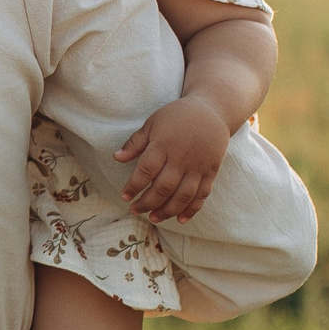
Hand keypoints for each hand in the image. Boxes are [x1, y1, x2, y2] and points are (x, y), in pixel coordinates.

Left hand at [113, 96, 230, 221]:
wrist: (212, 110)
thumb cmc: (177, 116)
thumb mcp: (152, 123)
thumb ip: (135, 143)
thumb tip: (116, 157)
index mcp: (164, 145)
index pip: (146, 171)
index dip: (133, 186)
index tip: (124, 196)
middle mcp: (182, 158)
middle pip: (163, 187)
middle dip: (147, 203)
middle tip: (135, 210)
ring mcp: (198, 166)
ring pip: (183, 196)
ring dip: (167, 210)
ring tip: (153, 218)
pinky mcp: (211, 171)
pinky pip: (202, 194)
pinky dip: (192, 209)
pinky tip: (180, 219)